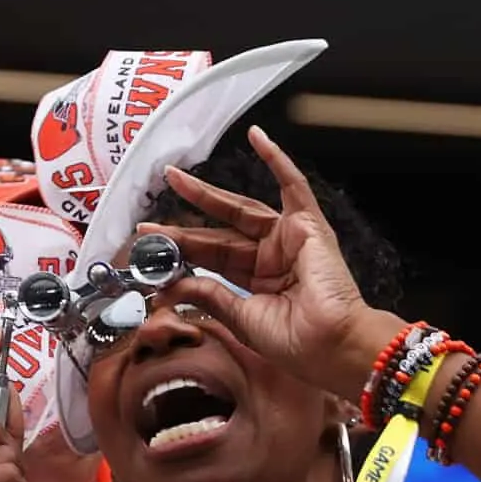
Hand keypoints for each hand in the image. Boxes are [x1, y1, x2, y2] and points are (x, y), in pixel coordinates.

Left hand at [140, 126, 403, 399]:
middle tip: (152, 209)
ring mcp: (289, 238)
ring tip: (175, 178)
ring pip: (241, 208)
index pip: (211, 258)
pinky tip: (257, 137)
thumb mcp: (239, 317)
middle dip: (185, 220)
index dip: (181, 248)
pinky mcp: (308, 225)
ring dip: (207, 194)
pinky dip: (277, 160)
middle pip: (220, 231)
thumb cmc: (296, 341)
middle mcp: (271, 256)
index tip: (149, 241)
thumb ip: (207, 295)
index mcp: (257, 282)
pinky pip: (293, 185)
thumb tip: (170, 285)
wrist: (331, 344)